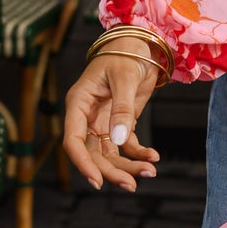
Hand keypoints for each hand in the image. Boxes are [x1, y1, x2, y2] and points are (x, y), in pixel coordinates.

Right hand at [62, 52, 161, 192]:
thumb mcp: (124, 78)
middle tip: (131, 184)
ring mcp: (103, 121)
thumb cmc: (125, 52)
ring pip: (110, 153)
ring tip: (149, 171)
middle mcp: (88, 116)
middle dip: (111, 171)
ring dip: (127, 166)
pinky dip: (139, 154)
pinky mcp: (120, 122)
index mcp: (79, 103)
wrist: (140, 42)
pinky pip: (126, 145)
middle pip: (93, 153)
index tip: (97, 182)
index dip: (82, 163)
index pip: (73, 140)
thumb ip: (121, 109)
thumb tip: (119, 141)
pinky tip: (153, 157)